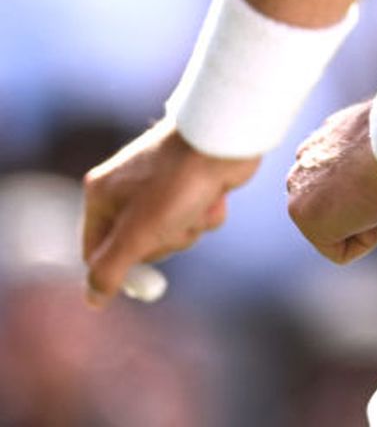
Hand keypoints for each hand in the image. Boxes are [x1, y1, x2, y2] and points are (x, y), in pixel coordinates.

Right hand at [82, 121, 258, 305]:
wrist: (224, 136)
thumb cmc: (176, 183)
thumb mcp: (136, 234)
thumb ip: (109, 270)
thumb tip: (93, 300)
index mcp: (101, 194)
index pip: (95, 253)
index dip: (120, 269)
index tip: (145, 279)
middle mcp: (126, 188)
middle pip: (138, 248)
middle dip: (164, 241)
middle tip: (172, 220)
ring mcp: (160, 184)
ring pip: (172, 234)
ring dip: (190, 227)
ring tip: (196, 201)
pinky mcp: (190, 182)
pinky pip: (196, 217)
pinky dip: (207, 212)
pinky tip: (214, 193)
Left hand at [286, 101, 376, 263]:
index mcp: (332, 135)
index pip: (338, 177)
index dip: (372, 188)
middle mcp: (309, 157)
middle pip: (332, 204)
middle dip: (363, 207)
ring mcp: (301, 186)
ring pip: (334, 227)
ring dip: (365, 222)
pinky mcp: (304, 213)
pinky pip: (338, 249)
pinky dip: (365, 241)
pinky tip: (375, 209)